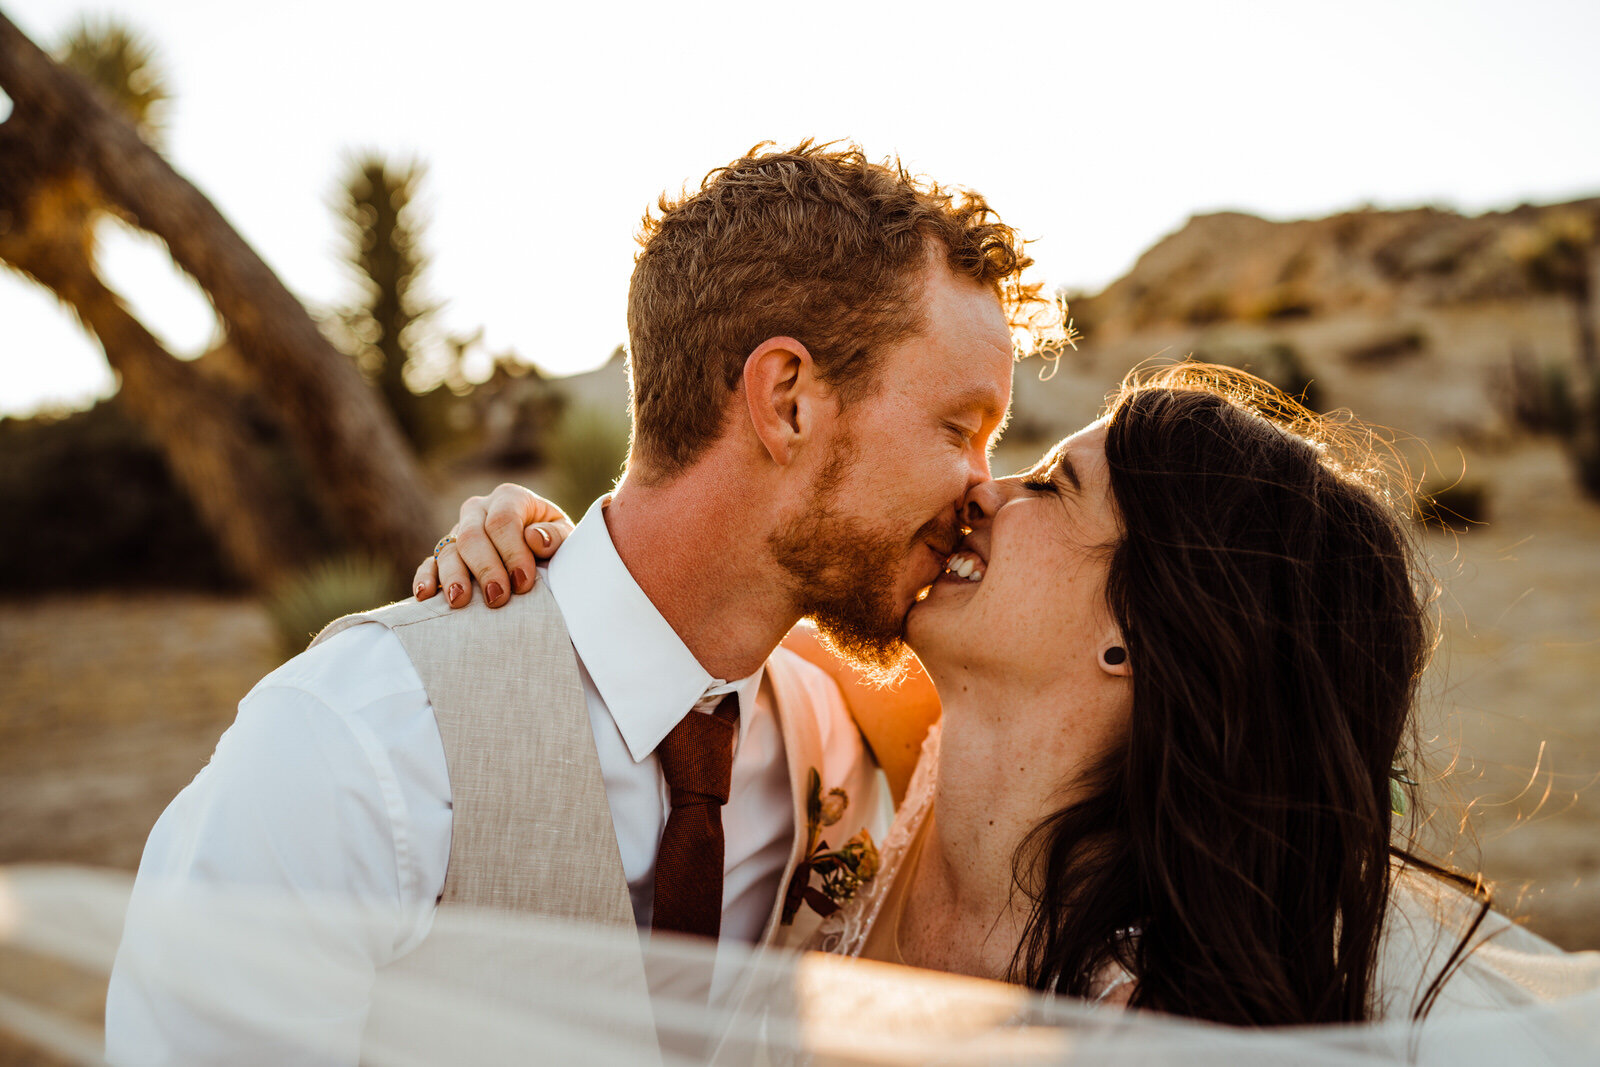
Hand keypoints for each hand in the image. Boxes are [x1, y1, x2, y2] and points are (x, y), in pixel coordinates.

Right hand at [414, 484, 574, 607]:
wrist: (541, 553)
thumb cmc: (554, 545)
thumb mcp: (565, 537)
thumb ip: (555, 536)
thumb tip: (533, 539)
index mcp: (510, 498)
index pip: (503, 521)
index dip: (512, 552)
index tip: (523, 583)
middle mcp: (479, 509)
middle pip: (472, 535)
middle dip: (485, 568)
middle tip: (497, 599)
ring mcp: (459, 530)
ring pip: (448, 550)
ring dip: (454, 577)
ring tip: (460, 602)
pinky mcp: (445, 553)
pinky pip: (430, 562)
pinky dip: (426, 578)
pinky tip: (426, 596)